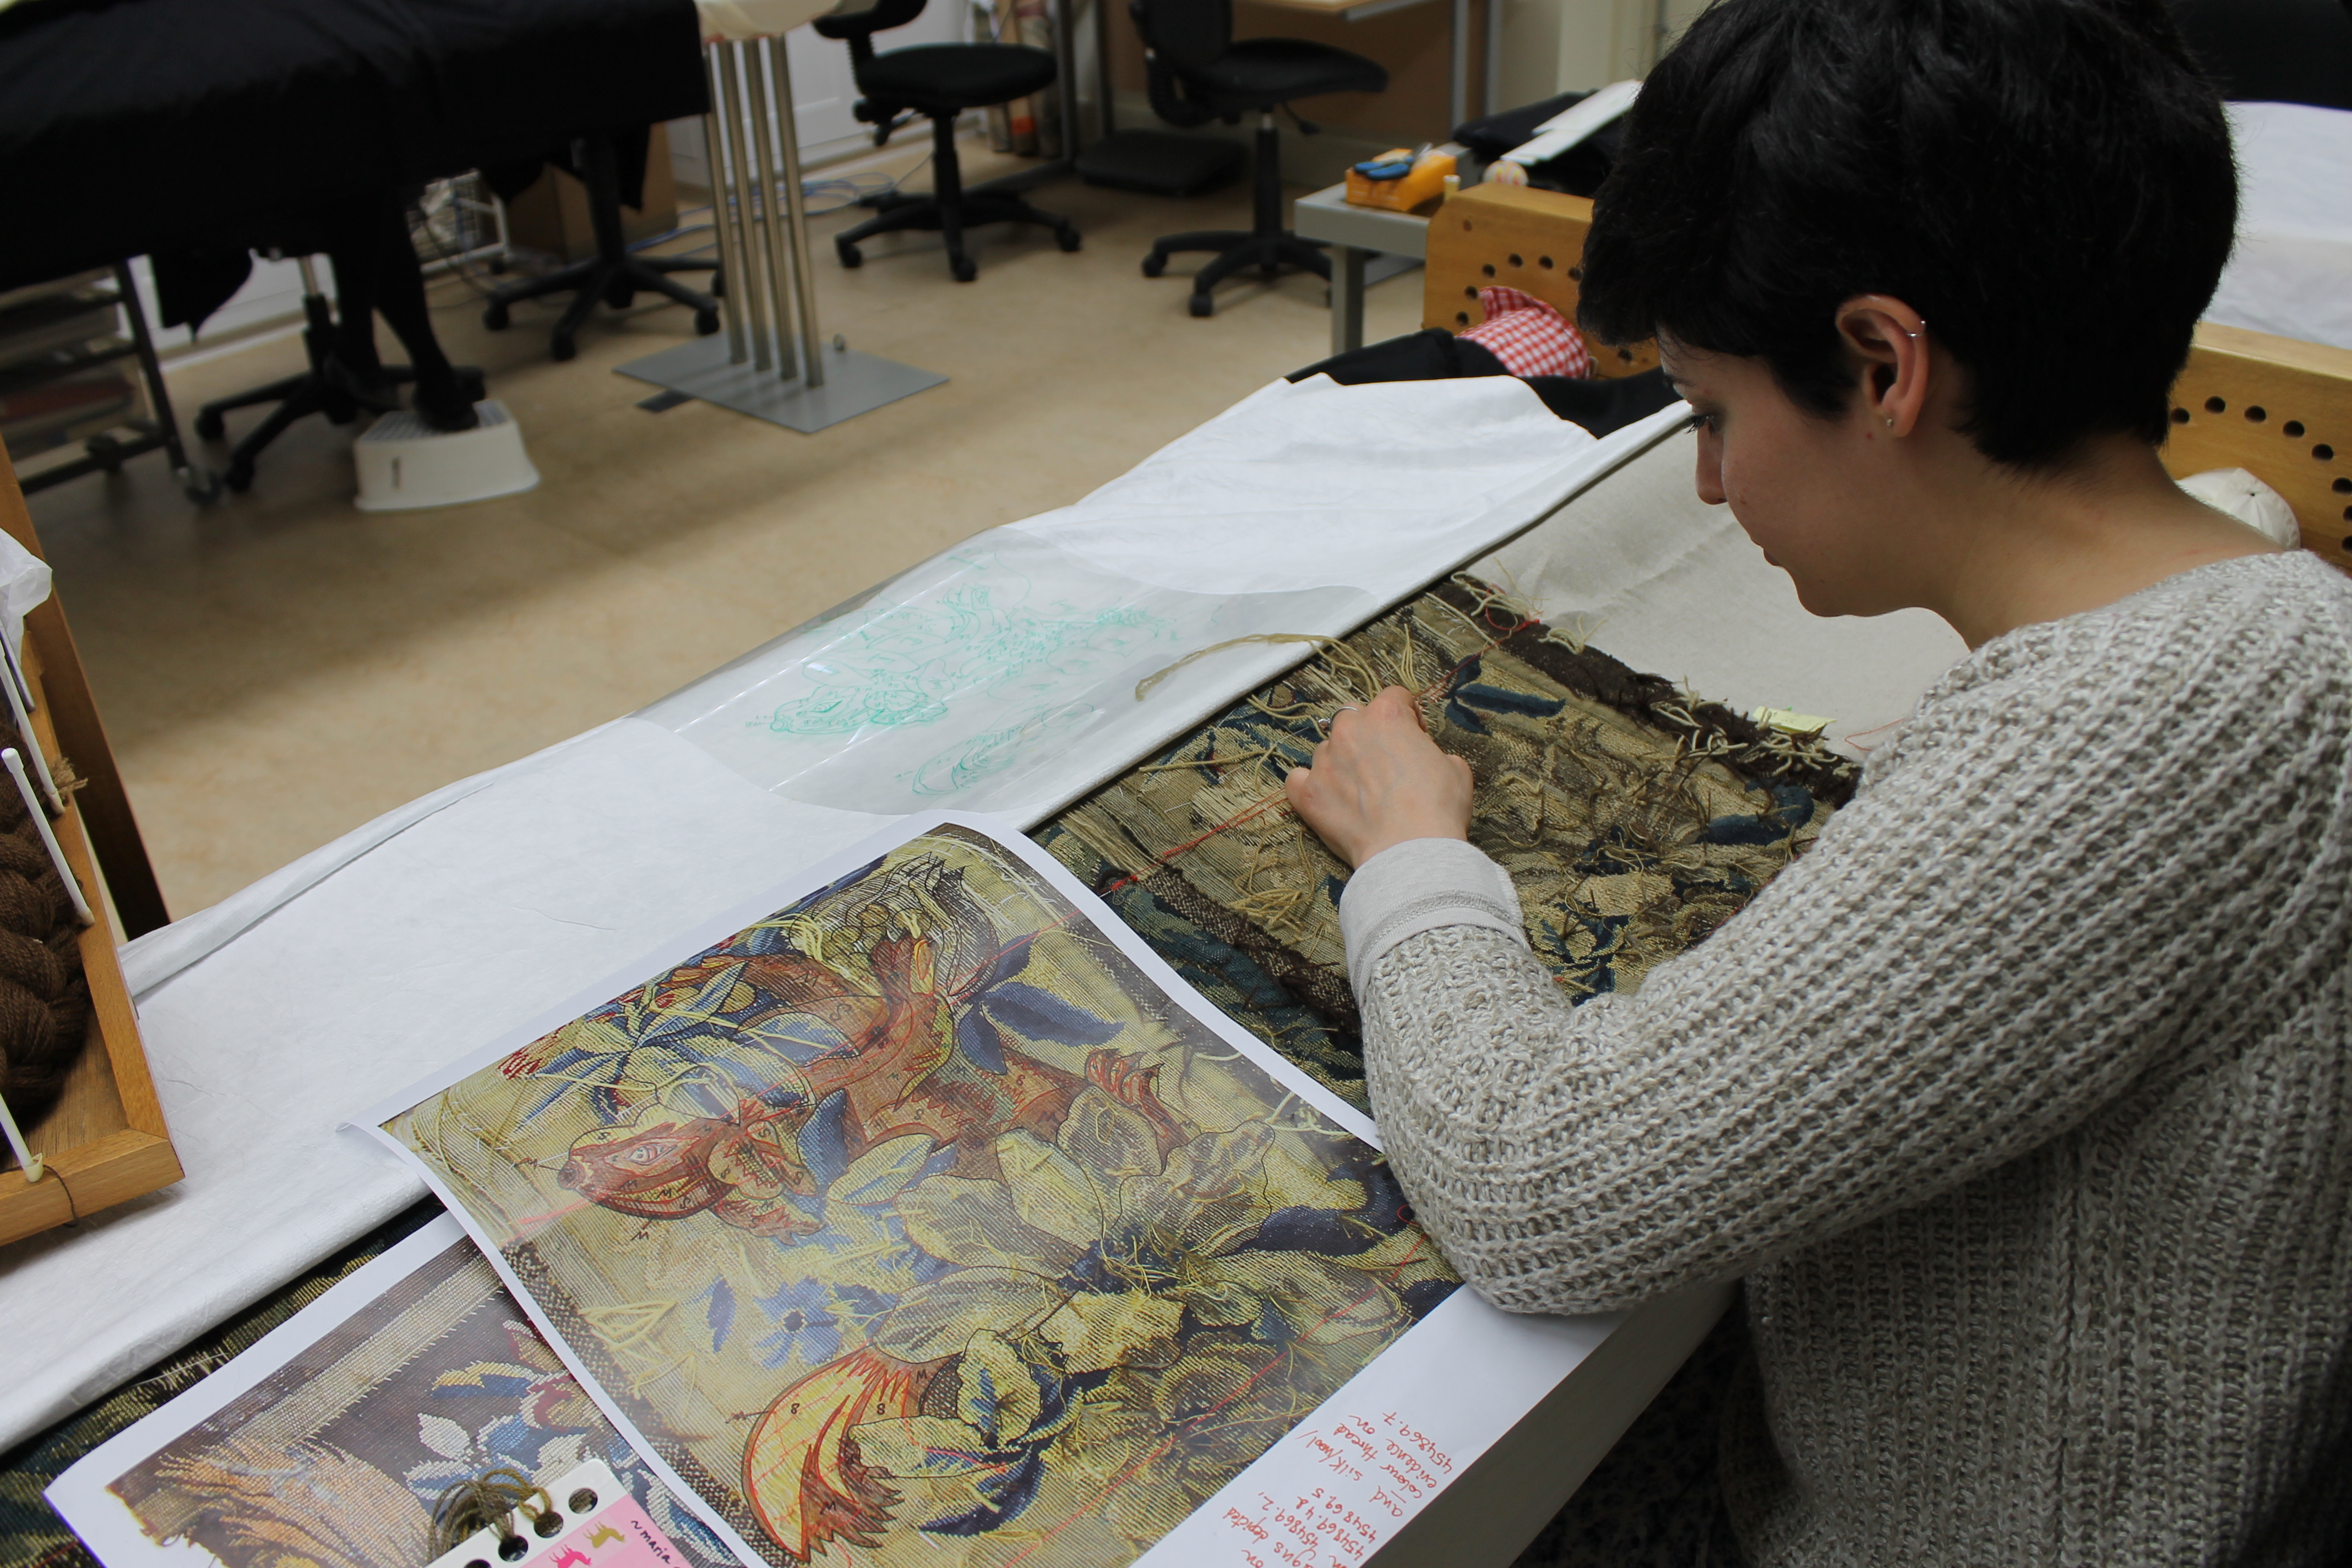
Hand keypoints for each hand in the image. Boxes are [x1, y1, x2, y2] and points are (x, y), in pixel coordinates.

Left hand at [1285, 686, 1473, 867]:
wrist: (1411, 852)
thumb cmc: (1436, 809)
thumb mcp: (1455, 768)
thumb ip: (1431, 751)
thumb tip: (1423, 757)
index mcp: (1387, 716)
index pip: (1394, 697)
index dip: (1408, 716)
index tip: (1413, 734)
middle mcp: (1349, 730)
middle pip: (1354, 718)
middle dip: (1369, 735)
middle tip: (1386, 764)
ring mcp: (1324, 761)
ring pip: (1328, 749)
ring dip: (1342, 762)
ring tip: (1362, 792)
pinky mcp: (1307, 793)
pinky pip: (1298, 778)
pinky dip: (1310, 784)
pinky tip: (1328, 796)